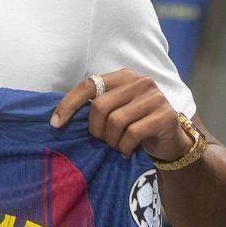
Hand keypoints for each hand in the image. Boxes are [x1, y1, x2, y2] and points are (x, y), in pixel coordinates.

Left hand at [51, 69, 190, 160]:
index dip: (68, 104)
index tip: (55, 124)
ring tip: (118, 145)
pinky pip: (132, 134)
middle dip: (96, 130)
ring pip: (116, 121)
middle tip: (103, 140)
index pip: (88, 85)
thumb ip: (96, 106)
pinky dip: (125, 146)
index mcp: (123, 76)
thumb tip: (58, 118)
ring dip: (112, 140)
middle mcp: (140, 82)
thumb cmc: (136, 125)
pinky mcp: (165, 115)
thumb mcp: (115, 111)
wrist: (170, 141)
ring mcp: (155, 97)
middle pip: (100, 106)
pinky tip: (128, 150)